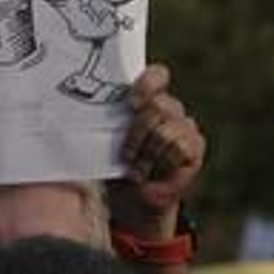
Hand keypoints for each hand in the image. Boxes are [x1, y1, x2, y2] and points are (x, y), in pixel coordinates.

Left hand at [106, 62, 205, 237]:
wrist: (132, 198)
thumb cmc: (115, 163)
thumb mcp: (106, 138)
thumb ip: (106, 117)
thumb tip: (79, 101)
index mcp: (147, 99)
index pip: (158, 76)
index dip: (148, 84)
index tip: (132, 103)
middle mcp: (169, 108)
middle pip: (158, 106)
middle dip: (137, 133)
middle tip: (126, 154)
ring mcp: (185, 126)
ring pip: (166, 130)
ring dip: (147, 154)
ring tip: (138, 169)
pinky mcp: (195, 146)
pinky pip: (178, 148)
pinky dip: (161, 163)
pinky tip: (154, 173)